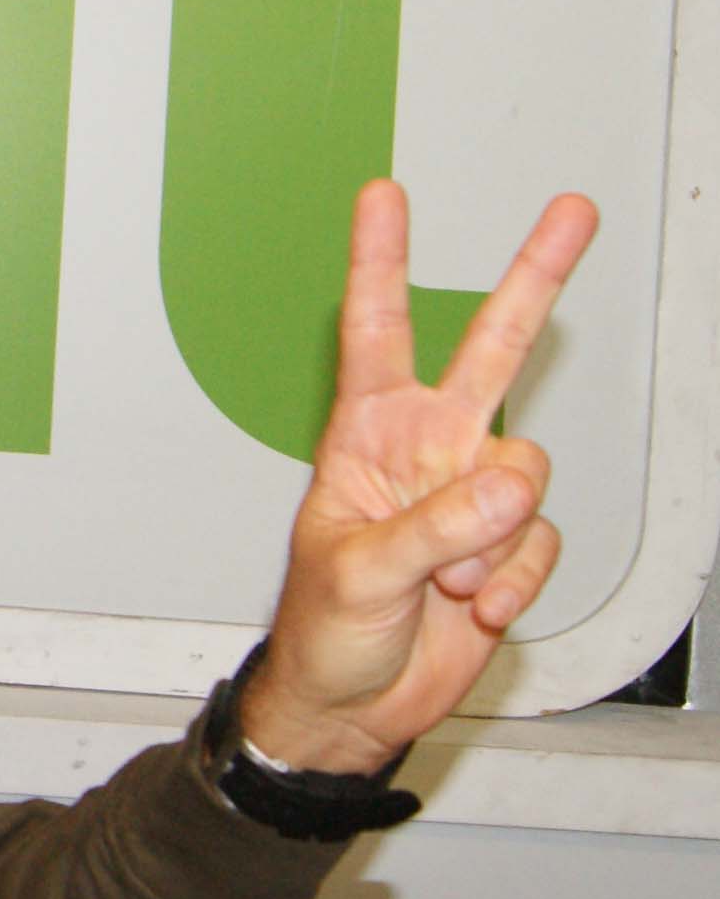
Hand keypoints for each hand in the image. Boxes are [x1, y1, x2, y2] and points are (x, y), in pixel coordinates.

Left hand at [250, 180, 597, 772]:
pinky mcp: (510, 546)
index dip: (379, 263)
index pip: (375, 334)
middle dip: (535, 279)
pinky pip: (539, 544)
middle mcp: (428, 452)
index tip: (383, 194)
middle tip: (573, 210)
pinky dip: (512, 582)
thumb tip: (510, 486)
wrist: (352, 703)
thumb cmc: (325, 631)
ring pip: (528, 474)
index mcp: (367, 438)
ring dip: (496, 542)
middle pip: (493, 351)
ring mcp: (474, 497)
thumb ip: (438, 527)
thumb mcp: (360, 575)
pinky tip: (473, 607)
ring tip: (448, 584)